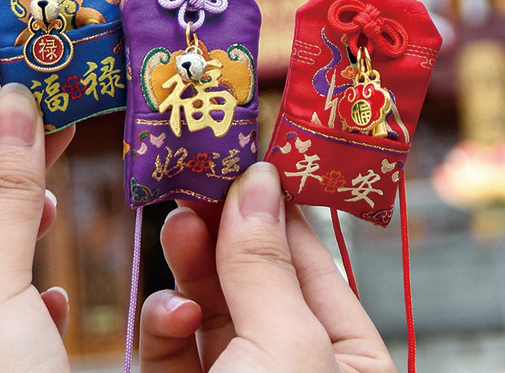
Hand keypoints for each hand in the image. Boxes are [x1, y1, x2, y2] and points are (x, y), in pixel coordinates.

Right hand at [139, 162, 396, 371]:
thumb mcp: (285, 345)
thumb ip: (264, 264)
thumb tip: (256, 181)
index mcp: (348, 359)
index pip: (311, 264)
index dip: (275, 209)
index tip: (241, 161)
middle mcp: (292, 365)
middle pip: (252, 278)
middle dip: (222, 230)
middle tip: (195, 182)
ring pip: (206, 304)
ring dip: (189, 264)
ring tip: (177, 226)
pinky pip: (171, 342)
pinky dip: (165, 321)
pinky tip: (173, 312)